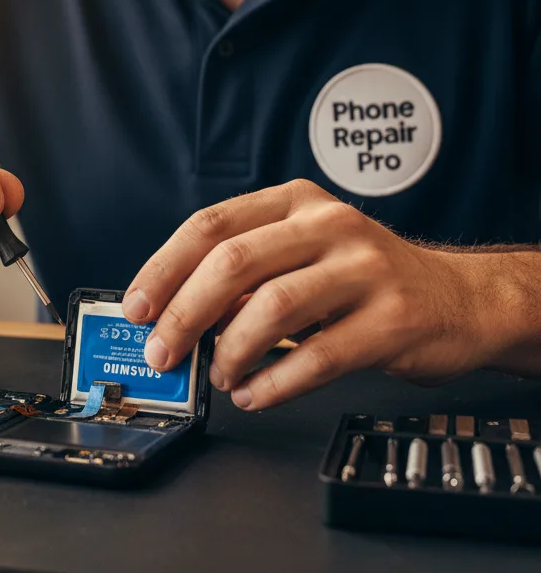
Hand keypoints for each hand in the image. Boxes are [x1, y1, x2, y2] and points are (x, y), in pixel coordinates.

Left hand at [122, 179, 490, 410]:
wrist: (458, 297)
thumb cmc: (361, 276)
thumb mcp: (301, 252)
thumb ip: (245, 274)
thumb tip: (174, 315)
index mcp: (293, 201)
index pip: (211, 225)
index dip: (164, 268)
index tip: (136, 308)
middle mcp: (327, 224)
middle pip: (234, 262)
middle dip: (184, 313)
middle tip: (162, 351)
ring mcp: (364, 268)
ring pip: (273, 308)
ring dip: (231, 351)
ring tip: (219, 375)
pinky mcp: (392, 318)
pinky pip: (319, 356)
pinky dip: (275, 382)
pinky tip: (255, 393)